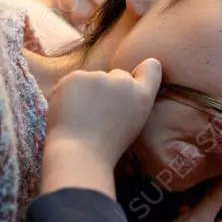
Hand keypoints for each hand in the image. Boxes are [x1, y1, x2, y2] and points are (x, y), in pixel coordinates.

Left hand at [40, 58, 161, 197]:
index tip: (145, 68)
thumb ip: (133, 100)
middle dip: (110, 89)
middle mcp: (124, 82)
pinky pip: (73, 82)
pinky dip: (70, 93)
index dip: (146, 69)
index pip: (151, 70)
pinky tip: (70, 112)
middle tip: (101, 116)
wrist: (80, 153)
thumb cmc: (107, 147)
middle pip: (117, 76)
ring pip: (93, 79)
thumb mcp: (133, 124)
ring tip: (84, 118)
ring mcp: (99, 77)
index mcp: (142, 97)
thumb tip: (133, 76)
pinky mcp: (77, 77)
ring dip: (88, 91)